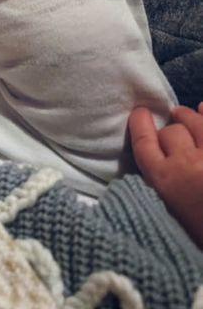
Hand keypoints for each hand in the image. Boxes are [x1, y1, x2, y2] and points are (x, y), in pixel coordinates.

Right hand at [129, 104, 202, 247]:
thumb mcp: (176, 219)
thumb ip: (166, 192)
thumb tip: (160, 170)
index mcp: (166, 183)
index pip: (144, 143)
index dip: (140, 124)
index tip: (140, 114)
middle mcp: (186, 163)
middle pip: (170, 133)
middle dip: (171, 133)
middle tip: (172, 135)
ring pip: (193, 120)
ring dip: (187, 117)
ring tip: (185, 116)